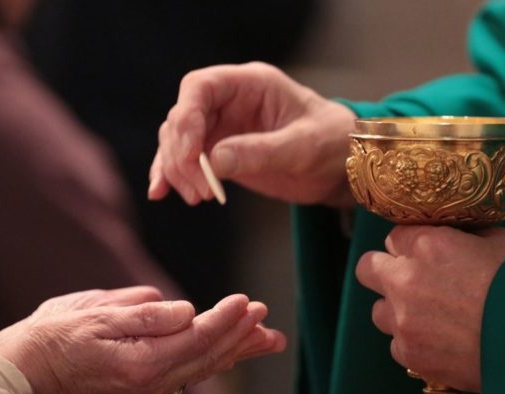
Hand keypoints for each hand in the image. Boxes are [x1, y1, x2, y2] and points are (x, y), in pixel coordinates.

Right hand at [0, 286, 285, 393]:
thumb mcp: (94, 315)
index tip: (246, 301)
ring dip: (236, 350)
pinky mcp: (143, 387)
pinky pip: (188, 373)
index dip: (225, 320)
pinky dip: (213, 359)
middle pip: (207, 357)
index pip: (196, 339)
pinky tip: (229, 352)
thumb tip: (187, 311)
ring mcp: (147, 389)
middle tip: (266, 315)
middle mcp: (149, 383)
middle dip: (240, 335)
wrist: (23, 372)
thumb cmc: (53, 337)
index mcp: (139, 363)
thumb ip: (145, 314)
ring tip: (267, 338)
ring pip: (202, 367)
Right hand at [148, 62, 356, 206]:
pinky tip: (161, 193)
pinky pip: (187, 160)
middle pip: (183, 117)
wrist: (343, 166)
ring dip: (177, 168)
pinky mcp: (220, 152)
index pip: (200, 87)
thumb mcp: (304, 147)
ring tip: (196, 197)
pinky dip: (173, 175)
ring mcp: (222, 127)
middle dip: (182, 153)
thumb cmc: (331, 143)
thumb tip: (215, 161)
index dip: (187, 117)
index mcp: (251, 85)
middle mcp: (230, 101)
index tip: (192, 154)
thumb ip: (262, 151)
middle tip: (199, 188)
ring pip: (179, 140)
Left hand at [355, 226, 504, 391]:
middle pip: (367, 268)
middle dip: (384, 271)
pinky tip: (440, 343)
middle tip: (408, 280)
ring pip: (379, 312)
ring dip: (397, 311)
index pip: (394, 236)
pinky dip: (413, 343)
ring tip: (429, 318)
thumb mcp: (499, 241)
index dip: (410, 246)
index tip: (425, 255)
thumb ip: (467, 236)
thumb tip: (459, 237)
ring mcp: (403, 320)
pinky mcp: (410, 355)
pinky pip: (397, 346)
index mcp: (427, 245)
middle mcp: (405, 280)